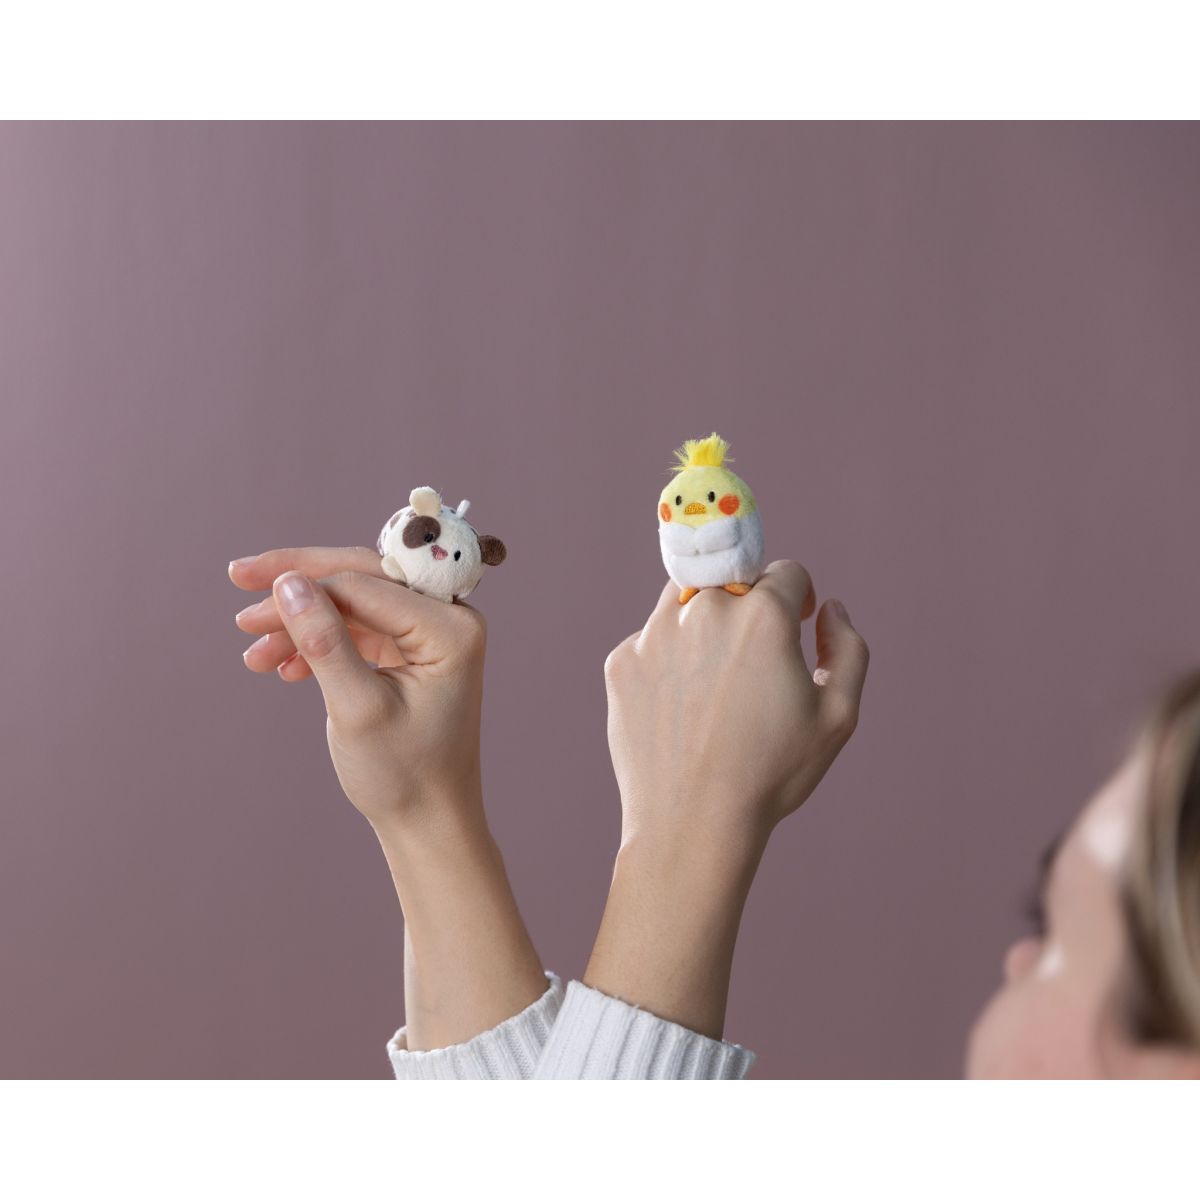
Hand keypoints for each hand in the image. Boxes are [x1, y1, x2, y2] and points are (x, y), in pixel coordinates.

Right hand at [229, 546, 545, 1049]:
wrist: (428, 822)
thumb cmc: (403, 773)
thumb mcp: (357, 708)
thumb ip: (324, 642)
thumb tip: (288, 581)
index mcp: (451, 627)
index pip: (365, 583)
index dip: (305, 584)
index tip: (247, 600)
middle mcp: (448, 620)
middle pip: (359, 577)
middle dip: (298, 582)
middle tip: (238, 578)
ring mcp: (428, 634)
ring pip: (352, 602)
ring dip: (300, 619)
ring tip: (252, 652)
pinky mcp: (408, 652)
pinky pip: (356, 628)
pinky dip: (316, 641)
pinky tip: (281, 666)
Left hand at [604, 560, 868, 852]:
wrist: (691, 823)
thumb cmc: (771, 772)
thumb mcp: (838, 715)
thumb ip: (848, 647)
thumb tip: (831, 609)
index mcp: (761, 615)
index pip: (786, 572)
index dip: (797, 599)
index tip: (795, 626)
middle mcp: (702, 610)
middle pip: (731, 581)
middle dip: (746, 609)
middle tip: (750, 663)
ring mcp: (653, 634)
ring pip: (684, 603)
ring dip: (702, 626)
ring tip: (714, 687)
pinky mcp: (620, 662)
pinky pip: (650, 642)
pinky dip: (667, 663)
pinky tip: (681, 711)